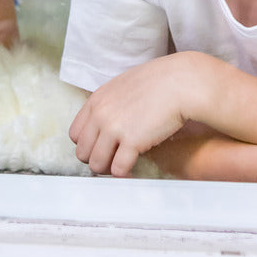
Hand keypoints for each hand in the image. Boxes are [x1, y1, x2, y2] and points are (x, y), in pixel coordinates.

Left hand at [69, 53, 210, 176]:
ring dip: (108, 169)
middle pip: (83, 152)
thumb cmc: (160, 82)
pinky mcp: (132, 142)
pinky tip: (132, 171)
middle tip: (111, 160)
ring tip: (121, 167)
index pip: (76, 134)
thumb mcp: (124, 85)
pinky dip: (124, 174)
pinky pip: (118, 169)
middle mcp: (100, 115)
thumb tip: (106, 122)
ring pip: (96, 164)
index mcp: (96, 100)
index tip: (100, 148)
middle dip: (96, 159)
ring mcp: (114, 129)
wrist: (181, 83)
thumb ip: (110, 103)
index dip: (88, 144)